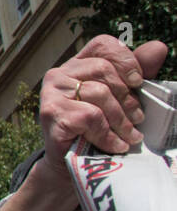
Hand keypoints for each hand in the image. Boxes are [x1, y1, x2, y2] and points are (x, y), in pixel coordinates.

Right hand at [0, 35, 167, 210]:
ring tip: (130, 137)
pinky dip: (108, 134)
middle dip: (127, 98)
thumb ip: (136, 74)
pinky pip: (90, 117)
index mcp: (77, 65)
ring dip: (121, 120)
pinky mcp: (51, 114)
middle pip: (103, 70)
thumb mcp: (120, 99)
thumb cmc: (97, 129)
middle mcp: (59, 74)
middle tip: (138, 120)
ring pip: (98, 94)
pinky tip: (115, 145)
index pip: (102, 45)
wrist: (72, 165)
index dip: (124, 59)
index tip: (138, 82)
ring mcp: (51, 93)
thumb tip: (159, 47)